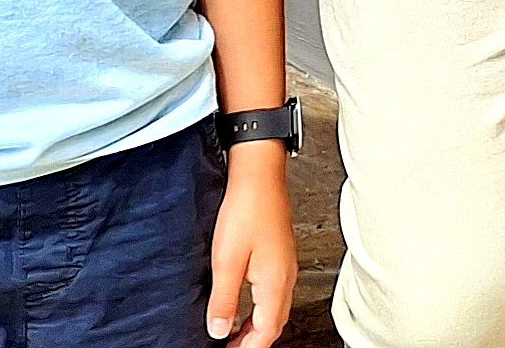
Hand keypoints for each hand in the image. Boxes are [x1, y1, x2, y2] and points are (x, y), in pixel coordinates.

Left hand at [206, 143, 295, 343]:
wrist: (260, 173)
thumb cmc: (247, 210)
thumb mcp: (227, 261)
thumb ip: (224, 300)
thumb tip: (219, 330)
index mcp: (275, 284)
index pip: (266, 331)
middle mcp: (285, 277)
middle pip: (274, 323)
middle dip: (255, 341)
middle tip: (233, 347)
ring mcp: (285, 264)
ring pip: (275, 307)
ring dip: (257, 325)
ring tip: (236, 332)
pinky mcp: (280, 253)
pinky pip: (274, 291)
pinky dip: (260, 306)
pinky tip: (245, 300)